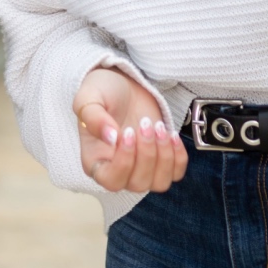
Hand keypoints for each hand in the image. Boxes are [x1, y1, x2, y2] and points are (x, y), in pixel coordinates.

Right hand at [73, 66, 187, 193]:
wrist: (124, 84)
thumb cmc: (102, 92)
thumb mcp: (89, 98)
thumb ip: (94, 118)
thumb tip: (111, 139)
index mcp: (95, 161)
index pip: (111, 181)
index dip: (124, 163)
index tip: (128, 132)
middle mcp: (118, 171)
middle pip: (138, 183)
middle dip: (147, 154)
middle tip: (146, 123)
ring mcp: (142, 168)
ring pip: (159, 183)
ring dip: (164, 156)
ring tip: (159, 127)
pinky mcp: (161, 161)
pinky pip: (176, 173)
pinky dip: (178, 157)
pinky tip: (171, 134)